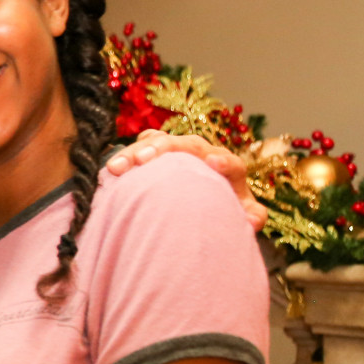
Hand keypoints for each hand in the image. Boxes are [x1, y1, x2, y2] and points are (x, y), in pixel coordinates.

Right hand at [105, 130, 262, 230]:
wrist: (210, 200)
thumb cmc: (228, 208)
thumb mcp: (244, 215)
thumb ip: (252, 217)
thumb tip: (250, 223)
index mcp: (230, 169)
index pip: (231, 162)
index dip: (224, 160)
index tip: (212, 163)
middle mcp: (205, 154)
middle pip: (188, 144)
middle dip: (164, 149)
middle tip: (143, 160)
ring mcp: (181, 150)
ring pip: (160, 140)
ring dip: (136, 150)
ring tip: (116, 167)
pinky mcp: (160, 151)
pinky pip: (144, 143)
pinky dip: (128, 152)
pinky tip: (111, 167)